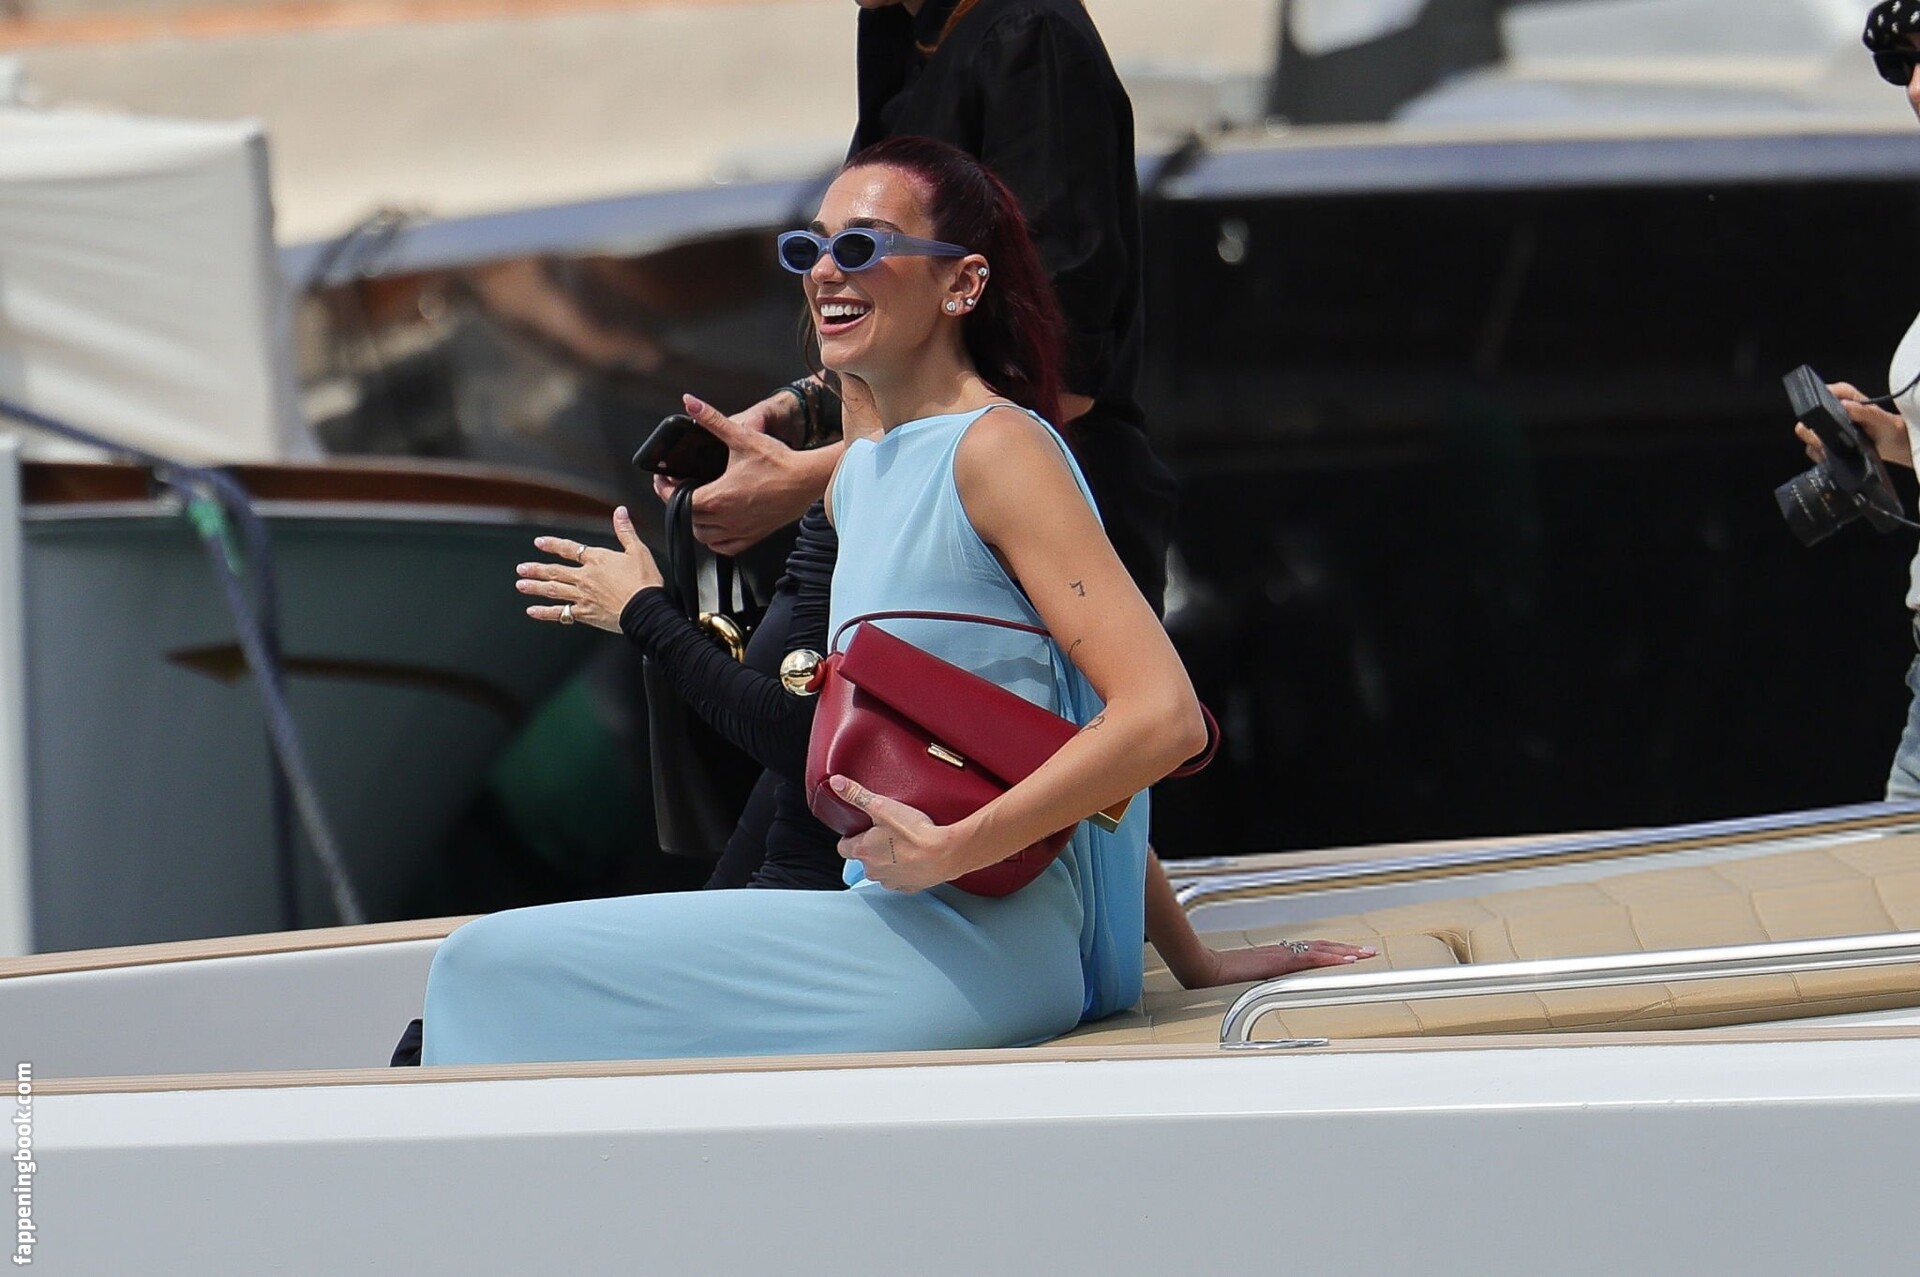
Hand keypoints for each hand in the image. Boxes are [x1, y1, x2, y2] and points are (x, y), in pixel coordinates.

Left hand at [516, 505, 662, 630]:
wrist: (645, 609)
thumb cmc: (644, 582)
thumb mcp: (638, 551)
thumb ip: (625, 531)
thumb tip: (620, 512)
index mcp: (597, 560)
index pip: (569, 549)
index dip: (553, 545)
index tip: (539, 543)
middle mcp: (585, 577)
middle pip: (555, 571)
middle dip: (536, 569)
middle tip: (521, 569)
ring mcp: (582, 596)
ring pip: (553, 590)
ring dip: (535, 587)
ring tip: (521, 585)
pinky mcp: (585, 613)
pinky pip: (560, 613)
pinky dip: (545, 613)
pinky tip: (533, 611)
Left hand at [655, 394, 831, 554]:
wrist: (807, 480)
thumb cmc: (778, 461)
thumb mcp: (741, 437)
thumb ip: (712, 420)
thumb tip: (690, 402)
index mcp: (718, 497)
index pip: (677, 499)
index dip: (664, 489)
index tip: (662, 479)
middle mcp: (726, 518)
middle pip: (688, 518)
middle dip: (679, 503)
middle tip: (679, 487)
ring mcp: (740, 530)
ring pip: (703, 536)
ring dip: (695, 522)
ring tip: (697, 504)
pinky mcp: (753, 536)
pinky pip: (724, 547)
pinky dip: (715, 539)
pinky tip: (717, 524)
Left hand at [829, 776, 957, 892]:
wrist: (946, 853)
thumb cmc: (915, 832)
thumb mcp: (882, 806)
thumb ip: (857, 795)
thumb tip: (837, 784)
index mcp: (863, 851)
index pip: (842, 847)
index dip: (850, 836)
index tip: (860, 829)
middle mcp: (873, 870)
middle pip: (864, 858)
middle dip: (872, 846)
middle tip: (887, 831)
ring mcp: (891, 881)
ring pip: (882, 870)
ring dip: (889, 859)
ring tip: (904, 842)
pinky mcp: (909, 887)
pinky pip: (901, 878)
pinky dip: (906, 869)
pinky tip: (916, 856)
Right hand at [1189, 938, 1378, 988]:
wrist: (1205, 969)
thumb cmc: (1221, 978)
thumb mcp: (1248, 983)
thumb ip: (1262, 986)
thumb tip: (1270, 997)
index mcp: (1276, 956)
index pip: (1311, 951)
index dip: (1332, 951)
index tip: (1351, 954)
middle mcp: (1282, 952)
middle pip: (1321, 948)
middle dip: (1346, 950)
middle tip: (1368, 953)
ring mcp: (1281, 955)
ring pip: (1320, 951)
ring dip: (1344, 953)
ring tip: (1364, 955)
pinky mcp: (1278, 961)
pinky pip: (1310, 958)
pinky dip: (1330, 958)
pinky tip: (1345, 961)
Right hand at [1797, 382, 1914, 469]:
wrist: (1892, 443)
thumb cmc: (1888, 426)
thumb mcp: (1880, 418)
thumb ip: (1865, 411)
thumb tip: (1845, 406)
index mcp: (1842, 395)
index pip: (1818, 393)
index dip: (1816, 406)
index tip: (1823, 421)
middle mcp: (1830, 409)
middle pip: (1807, 417)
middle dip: (1813, 431)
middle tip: (1825, 441)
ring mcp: (1825, 426)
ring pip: (1806, 433)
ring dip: (1816, 445)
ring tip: (1832, 451)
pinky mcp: (1825, 441)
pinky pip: (1811, 448)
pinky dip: (1819, 455)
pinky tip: (1831, 457)